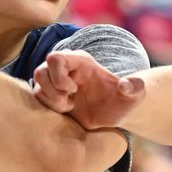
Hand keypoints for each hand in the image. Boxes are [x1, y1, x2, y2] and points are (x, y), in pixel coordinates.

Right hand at [31, 50, 145, 129]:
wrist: (114, 113)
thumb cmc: (123, 102)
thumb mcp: (134, 96)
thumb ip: (134, 88)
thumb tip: (126, 85)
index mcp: (80, 61)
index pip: (55, 58)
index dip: (59, 76)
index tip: (74, 90)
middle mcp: (65, 68)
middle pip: (40, 70)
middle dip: (53, 90)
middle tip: (71, 100)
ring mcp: (56, 81)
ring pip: (37, 84)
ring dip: (50, 99)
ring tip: (68, 106)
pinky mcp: (51, 95)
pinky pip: (37, 97)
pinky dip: (49, 106)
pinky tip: (66, 111)